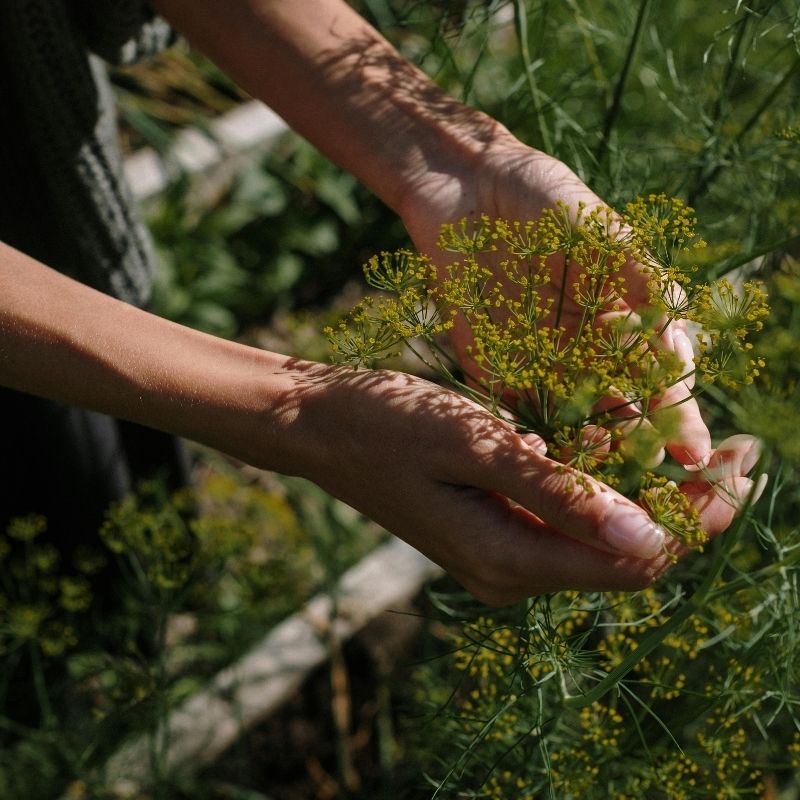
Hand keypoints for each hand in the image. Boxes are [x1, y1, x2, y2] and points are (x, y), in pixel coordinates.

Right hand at [280, 361, 758, 605]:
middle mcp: (511, 572)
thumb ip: (560, 495)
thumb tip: (651, 538)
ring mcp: (500, 556)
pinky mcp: (492, 531)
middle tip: (736, 452)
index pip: (635, 560)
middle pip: (626, 557)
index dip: (698, 518)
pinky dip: (603, 491)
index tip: (745, 466)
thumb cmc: (388, 424)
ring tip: (691, 446)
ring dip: (648, 498)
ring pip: (600, 539)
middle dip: (687, 508)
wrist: (320, 426)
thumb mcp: (476, 447)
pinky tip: (620, 450)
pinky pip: (566, 523)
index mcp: (508, 558)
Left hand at [398, 133, 711, 469]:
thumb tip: (676, 334)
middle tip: (645, 478)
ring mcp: (540, 363)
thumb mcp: (601, 228)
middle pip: (619, 412)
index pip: (659, 378)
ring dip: (585, 452)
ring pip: (571, 423)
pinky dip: (528, 439)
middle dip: (635, 448)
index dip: (678, 416)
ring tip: (597, 474)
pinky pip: (513, 413)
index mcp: (623, 321)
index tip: (692, 453)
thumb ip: (639, 276)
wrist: (466, 190)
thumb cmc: (544, 198)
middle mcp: (586, 351)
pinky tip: (542, 461)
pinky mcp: (493, 368)